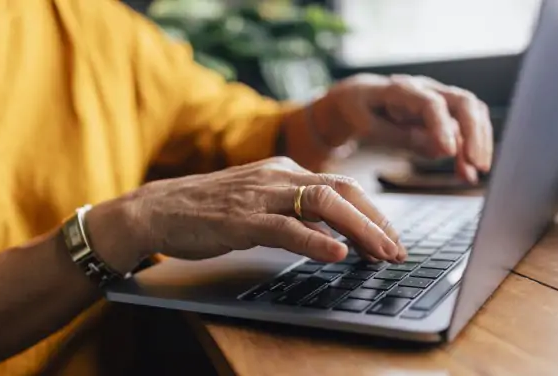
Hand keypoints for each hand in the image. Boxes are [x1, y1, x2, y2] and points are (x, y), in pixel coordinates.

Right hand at [85, 157, 406, 272]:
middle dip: (377, 220)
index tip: (392, 236)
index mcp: (284, 170)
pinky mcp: (242, 220)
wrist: (159, 208)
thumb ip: (294, 213)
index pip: (341, 186)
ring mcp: (260, 196)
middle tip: (398, 249)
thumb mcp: (259, 203)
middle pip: (342, 190)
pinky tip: (337, 253)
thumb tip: (333, 234)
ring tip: (382, 253)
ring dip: (359, 230)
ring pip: (323, 205)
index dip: (373, 212)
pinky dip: (315, 240)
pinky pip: (286, 227)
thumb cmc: (209, 209)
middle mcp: (277, 176)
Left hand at [314, 74, 493, 182]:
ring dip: (478, 143)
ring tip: (474, 173)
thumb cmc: (359, 109)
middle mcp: (426, 89)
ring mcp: (438, 100)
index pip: (431, 103)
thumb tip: (439, 150)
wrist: (357, 99)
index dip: (442, 127)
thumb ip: (398, 136)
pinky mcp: (443, 115)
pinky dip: (468, 151)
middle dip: (474, 134)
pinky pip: (464, 129)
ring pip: (471, 114)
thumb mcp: (365, 125)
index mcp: (401, 89)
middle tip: (477, 164)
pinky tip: (467, 173)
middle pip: (463, 102)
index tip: (450, 152)